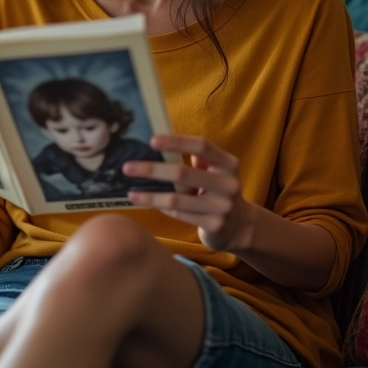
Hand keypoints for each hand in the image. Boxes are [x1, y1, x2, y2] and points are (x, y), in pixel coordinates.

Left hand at [123, 135, 253, 253]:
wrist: (240, 226)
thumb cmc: (217, 190)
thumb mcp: (215, 170)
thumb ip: (196, 158)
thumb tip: (160, 141)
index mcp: (228, 164)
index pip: (202, 146)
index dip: (176, 141)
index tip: (151, 140)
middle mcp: (229, 184)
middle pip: (183, 172)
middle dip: (152, 169)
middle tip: (128, 167)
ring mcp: (222, 207)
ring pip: (177, 199)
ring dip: (150, 194)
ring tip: (130, 191)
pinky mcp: (214, 226)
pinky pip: (179, 214)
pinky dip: (161, 207)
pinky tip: (146, 202)